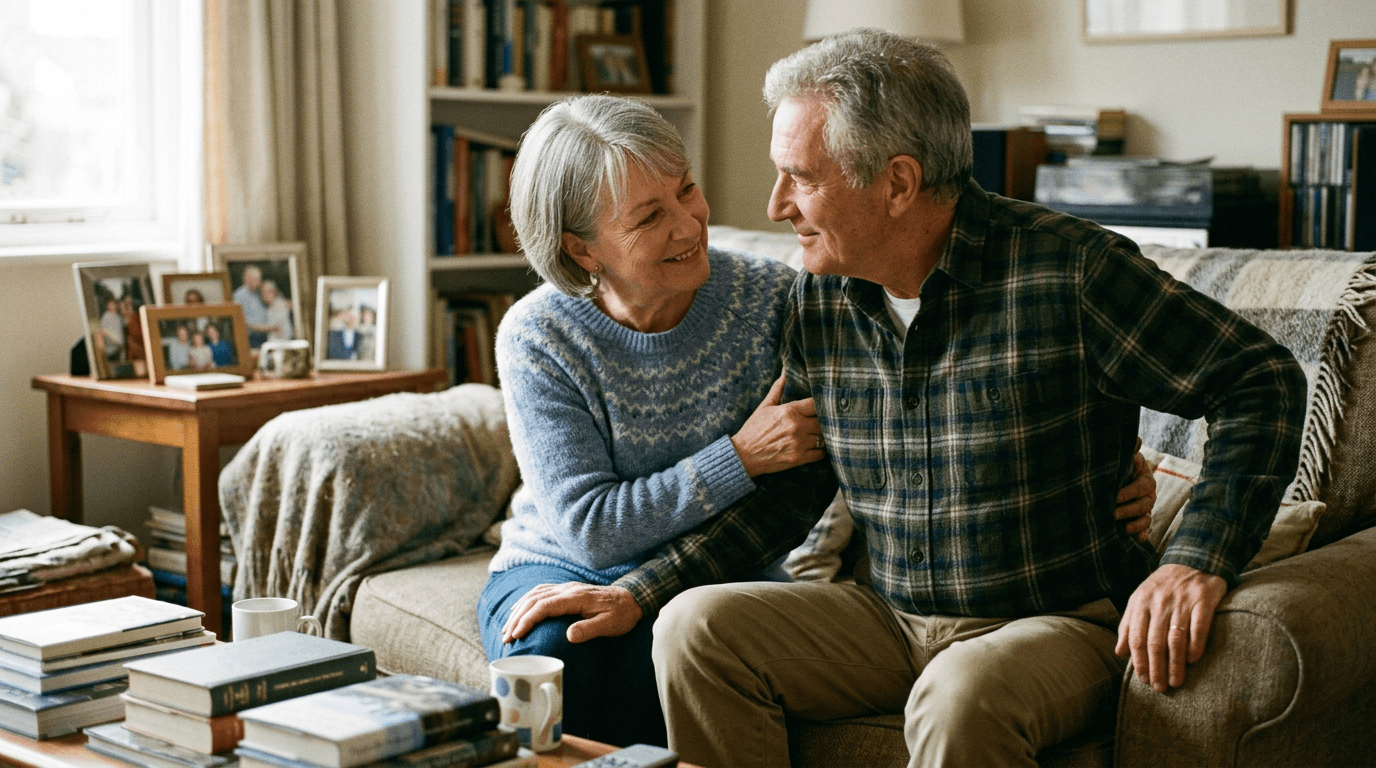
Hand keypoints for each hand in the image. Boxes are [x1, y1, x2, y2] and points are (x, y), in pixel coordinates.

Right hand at [502, 582, 642, 644]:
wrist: (632, 598)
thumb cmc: (621, 614)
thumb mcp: (610, 625)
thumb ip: (590, 629)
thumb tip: (569, 635)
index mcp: (575, 597)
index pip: (543, 606)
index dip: (527, 620)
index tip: (516, 634)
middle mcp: (567, 589)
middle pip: (534, 599)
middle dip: (517, 618)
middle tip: (506, 637)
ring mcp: (566, 587)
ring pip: (535, 594)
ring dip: (519, 609)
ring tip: (508, 627)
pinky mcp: (567, 590)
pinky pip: (541, 591)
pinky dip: (527, 601)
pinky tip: (521, 610)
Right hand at [731, 375, 824, 476]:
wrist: (743, 455)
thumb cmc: (753, 429)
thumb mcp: (765, 406)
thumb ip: (778, 388)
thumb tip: (785, 370)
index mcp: (789, 411)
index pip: (816, 403)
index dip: (820, 404)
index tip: (820, 406)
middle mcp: (796, 426)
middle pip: (823, 421)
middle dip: (822, 421)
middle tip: (819, 422)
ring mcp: (799, 443)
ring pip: (823, 437)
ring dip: (821, 436)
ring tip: (815, 434)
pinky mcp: (798, 458)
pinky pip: (820, 454)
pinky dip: (819, 451)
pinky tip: (813, 447)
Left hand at [1115, 563, 1226, 692]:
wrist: (1193, 559)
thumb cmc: (1163, 586)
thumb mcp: (1140, 600)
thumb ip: (1129, 625)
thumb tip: (1119, 652)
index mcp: (1141, 603)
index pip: (1136, 638)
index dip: (1139, 662)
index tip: (1143, 680)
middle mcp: (1159, 602)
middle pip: (1155, 642)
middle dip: (1156, 668)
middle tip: (1160, 688)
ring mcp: (1182, 601)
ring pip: (1175, 639)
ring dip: (1175, 664)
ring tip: (1176, 681)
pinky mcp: (1203, 600)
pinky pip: (1198, 627)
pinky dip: (1195, 645)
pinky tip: (1193, 660)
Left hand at [1116, 439, 1156, 542]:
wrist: (1119, 478)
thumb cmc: (1121, 467)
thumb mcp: (1125, 459)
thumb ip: (1131, 452)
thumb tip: (1137, 440)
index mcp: (1145, 480)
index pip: (1141, 486)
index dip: (1128, 492)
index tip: (1113, 496)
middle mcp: (1148, 495)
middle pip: (1144, 504)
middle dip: (1128, 509)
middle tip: (1111, 513)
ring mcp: (1146, 509)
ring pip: (1145, 518)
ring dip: (1135, 524)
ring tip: (1123, 528)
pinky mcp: (1141, 521)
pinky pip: (1146, 529)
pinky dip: (1142, 534)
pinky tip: (1138, 539)